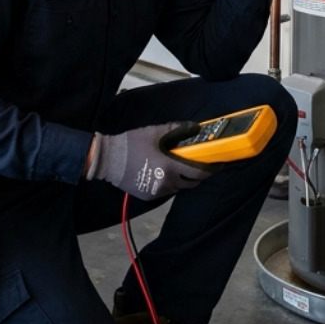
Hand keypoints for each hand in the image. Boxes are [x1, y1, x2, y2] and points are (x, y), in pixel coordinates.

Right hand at [87, 122, 212, 200]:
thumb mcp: (154, 132)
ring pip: (179, 188)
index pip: (197, 172)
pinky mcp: (148, 196)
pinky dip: (170, 184)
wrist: (107, 159)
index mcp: (169, 167)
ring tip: (180, 169)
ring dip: (183, 180)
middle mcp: (166, 182)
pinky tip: (165, 174)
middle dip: (198, 176)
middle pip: (191, 183)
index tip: (217, 165)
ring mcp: (157, 191)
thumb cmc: (131, 143)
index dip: (210, 169)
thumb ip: (177, 129)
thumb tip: (195, 127)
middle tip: (199, 166)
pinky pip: (166, 191)